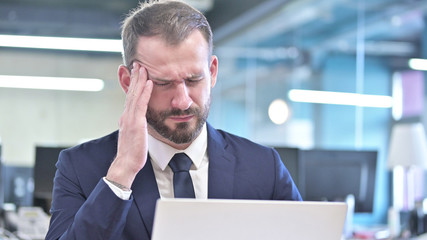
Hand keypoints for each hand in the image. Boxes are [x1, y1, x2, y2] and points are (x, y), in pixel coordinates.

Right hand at [106, 63, 152, 188]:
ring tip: (142, 67)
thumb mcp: (133, 136)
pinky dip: (145, 92)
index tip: (135, 73)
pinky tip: (149, 82)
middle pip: (131, 92)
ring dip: (139, 80)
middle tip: (137, 63)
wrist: (126, 164)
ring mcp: (130, 118)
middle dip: (134, 77)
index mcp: (126, 118)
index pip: (130, 97)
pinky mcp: (136, 123)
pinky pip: (141, 104)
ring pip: (135, 95)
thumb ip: (134, 126)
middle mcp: (126, 115)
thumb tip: (137, 122)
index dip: (133, 84)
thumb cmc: (131, 153)